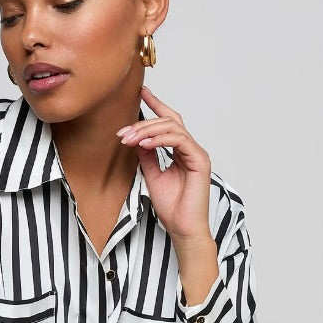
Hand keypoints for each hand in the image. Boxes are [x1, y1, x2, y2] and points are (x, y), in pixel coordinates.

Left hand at [117, 83, 212, 246]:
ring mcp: (197, 153)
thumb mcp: (152, 176)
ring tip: (129, 139)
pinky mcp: (200, 160)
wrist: (183, 229)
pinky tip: (144, 144)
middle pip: (169, 121)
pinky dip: (160, 140)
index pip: (169, 122)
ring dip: (147, 131)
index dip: (156, 105)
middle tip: (123, 131)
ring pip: (172, 128)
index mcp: (182, 152)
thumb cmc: (172, 208)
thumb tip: (137, 139)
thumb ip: (147, 156)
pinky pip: (179, 140)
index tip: (141, 93)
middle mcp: (191, 149)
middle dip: (144, 122)